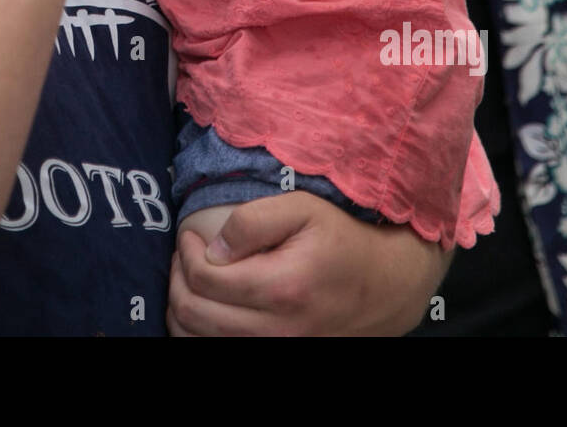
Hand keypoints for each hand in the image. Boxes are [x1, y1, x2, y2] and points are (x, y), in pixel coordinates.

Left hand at [167, 192, 449, 335]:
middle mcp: (277, 330)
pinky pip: (218, 352)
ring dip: (183, 307)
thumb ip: (253, 220)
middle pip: (193, 314)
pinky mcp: (278, 357)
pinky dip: (200, 332)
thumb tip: (214, 247)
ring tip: (193, 279)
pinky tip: (207, 307)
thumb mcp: (304, 209)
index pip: (204, 278)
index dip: (187, 252)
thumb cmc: (343, 240)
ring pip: (197, 341)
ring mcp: (278, 351)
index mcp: (281, 288)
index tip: (191, 235)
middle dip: (178, 279)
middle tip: (187, 255)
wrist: (388, 285)